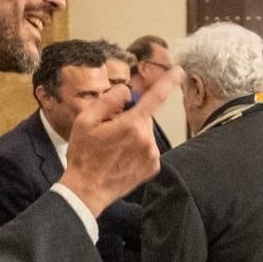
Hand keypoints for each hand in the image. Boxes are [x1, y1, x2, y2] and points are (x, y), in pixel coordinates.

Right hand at [60, 66, 183, 215]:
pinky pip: (148, 149)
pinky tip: (122, 158)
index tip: (178, 71)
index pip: (155, 97)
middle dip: (130, 118)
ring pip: (146, 133)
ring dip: (134, 135)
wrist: (87, 190)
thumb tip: (126, 91)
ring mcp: (152, 155)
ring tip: (114, 149)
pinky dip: (138, 149)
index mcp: (131, 124)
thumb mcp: (85, 120)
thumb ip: (108, 99)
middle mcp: (147, 139)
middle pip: (144, 117)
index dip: (168, 82)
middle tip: (109, 132)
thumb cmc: (84, 155)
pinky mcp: (153, 167)